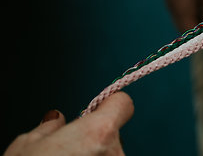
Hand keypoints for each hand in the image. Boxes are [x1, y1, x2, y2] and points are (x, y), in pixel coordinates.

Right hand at [4, 92, 133, 155]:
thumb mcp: (26, 146)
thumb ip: (50, 127)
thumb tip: (57, 120)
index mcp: (98, 133)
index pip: (123, 105)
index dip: (109, 105)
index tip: (99, 110)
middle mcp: (115, 154)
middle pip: (114, 136)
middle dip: (95, 141)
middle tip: (68, 152)